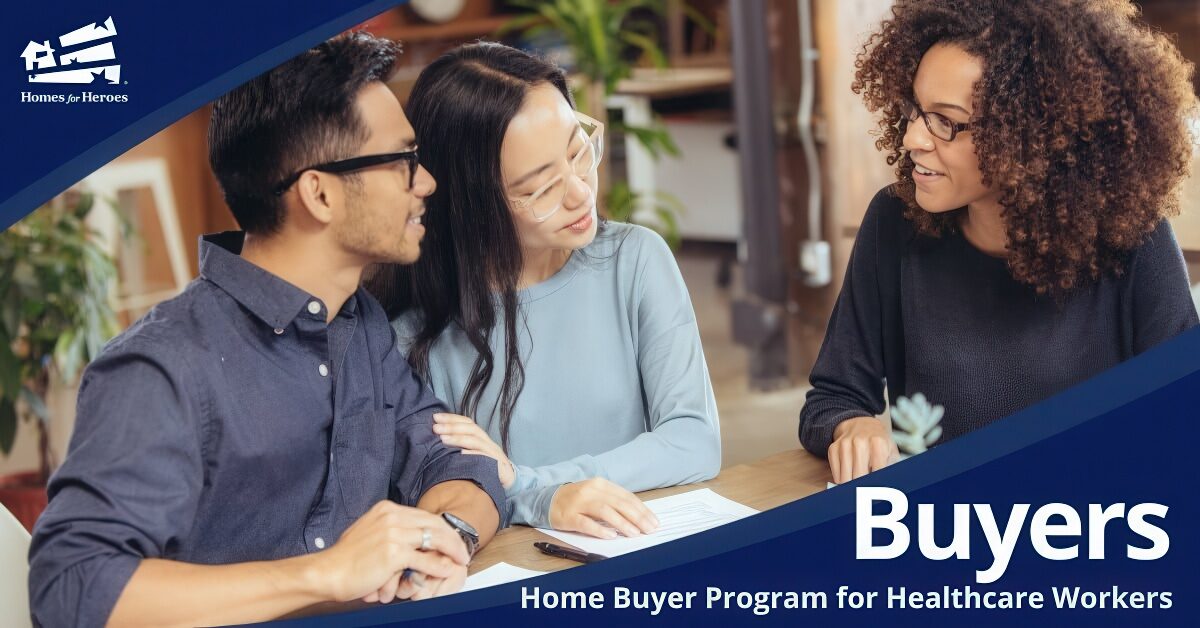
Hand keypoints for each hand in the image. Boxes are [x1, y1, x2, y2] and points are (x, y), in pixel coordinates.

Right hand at [313, 501, 468, 603]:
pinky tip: (447, 570)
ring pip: (435, 539)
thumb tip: (416, 539)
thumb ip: (394, 531)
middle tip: (462, 551)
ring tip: (460, 560)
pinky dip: (439, 566)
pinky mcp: (394, 553)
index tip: (451, 540)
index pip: (424, 515)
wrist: (328, 572)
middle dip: (452, 538)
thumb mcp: (372, 533)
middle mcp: (392, 516)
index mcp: (387, 509)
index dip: (442, 528)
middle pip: (434, 523)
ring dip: (452, 551)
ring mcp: (393, 533)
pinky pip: (425, 559)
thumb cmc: (347, 558)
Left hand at [433, 413, 514, 487]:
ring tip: (443, 439)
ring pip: (477, 441)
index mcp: (482, 439)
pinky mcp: (499, 466)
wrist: (509, 481)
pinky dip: (473, 454)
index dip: (452, 418)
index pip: (467, 423)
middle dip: (452, 426)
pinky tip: (461, 454)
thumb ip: (460, 447)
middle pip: (471, 429)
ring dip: (459, 439)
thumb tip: (438, 440)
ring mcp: (494, 454)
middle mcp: (488, 443)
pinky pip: (486, 458)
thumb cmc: (486, 468)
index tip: (435, 417)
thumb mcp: (473, 456)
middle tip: (436, 428)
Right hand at [548, 478, 658, 538]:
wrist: (547, 499)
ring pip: (605, 512)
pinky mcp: (569, 516)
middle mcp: (591, 491)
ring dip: (622, 523)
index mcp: (601, 484)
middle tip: (649, 529)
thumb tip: (638, 516)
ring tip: (635, 533)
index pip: (626, 497)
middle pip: (619, 503)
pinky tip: (611, 536)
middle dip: (637, 517)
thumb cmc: (577, 499)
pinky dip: (599, 529)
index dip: (642, 509)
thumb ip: (614, 502)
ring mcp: (579, 503)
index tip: (654, 521)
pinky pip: (586, 523)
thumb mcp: (596, 494)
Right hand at [828, 416, 898, 483]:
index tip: (878, 489)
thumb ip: (890, 468)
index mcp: (877, 442)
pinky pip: (836, 475)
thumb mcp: (890, 451)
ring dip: (852, 483)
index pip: (878, 471)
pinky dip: (843, 479)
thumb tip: (887, 488)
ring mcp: (844, 444)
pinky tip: (850, 474)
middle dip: (864, 486)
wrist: (861, 424)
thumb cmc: (878, 442)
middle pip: (859, 477)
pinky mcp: (833, 448)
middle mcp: (859, 442)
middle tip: (868, 488)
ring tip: (859, 479)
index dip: (878, 483)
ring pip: (845, 478)